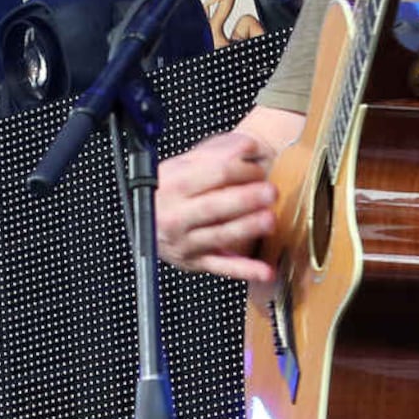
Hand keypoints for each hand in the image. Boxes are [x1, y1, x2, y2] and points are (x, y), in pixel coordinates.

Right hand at [154, 126, 282, 281]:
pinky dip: (245, 271)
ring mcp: (185, 241)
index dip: (243, 170)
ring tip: (270, 220)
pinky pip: (223, 268)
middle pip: (216, 205)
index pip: (216, 174)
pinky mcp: (195, 262)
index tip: (259, 169)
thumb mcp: (185, 163)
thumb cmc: (172, 188)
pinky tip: (266, 271)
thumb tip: (249, 146)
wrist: (147, 216)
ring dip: (248, 228)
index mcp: (175, 184)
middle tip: (271, 192)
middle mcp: (176, 215)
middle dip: (247, 199)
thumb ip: (217, 152)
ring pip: (220, 235)